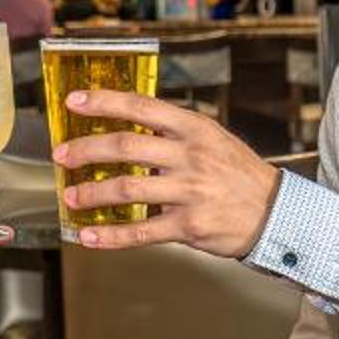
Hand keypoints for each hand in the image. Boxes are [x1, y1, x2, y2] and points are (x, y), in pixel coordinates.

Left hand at [50, 89, 279, 257]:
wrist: (276, 212)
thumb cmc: (238, 174)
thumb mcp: (211, 138)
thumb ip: (172, 133)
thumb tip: (126, 127)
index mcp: (193, 128)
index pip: (141, 106)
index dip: (103, 102)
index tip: (73, 101)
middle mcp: (189, 156)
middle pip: (125, 146)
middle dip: (86, 149)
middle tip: (61, 155)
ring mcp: (188, 192)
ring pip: (126, 189)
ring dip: (91, 194)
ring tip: (70, 197)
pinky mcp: (188, 226)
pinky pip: (141, 232)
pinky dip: (110, 236)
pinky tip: (90, 237)